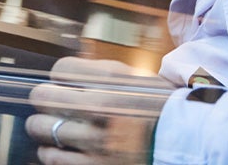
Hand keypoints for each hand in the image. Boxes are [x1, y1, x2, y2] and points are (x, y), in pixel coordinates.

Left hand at [26, 57, 173, 164]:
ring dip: (46, 129)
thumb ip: (101, 74)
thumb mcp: (137, 80)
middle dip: (44, 101)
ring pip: (41, 129)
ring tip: (57, 130)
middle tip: (51, 105)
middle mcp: (101, 110)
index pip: (60, 70)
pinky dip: (52, 153)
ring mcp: (95, 142)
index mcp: (113, 82)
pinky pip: (52, 158)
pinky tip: (64, 150)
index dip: (59, 77)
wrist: (186, 145)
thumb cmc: (160, 111)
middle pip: (42, 97)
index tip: (63, 84)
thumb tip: (64, 73)